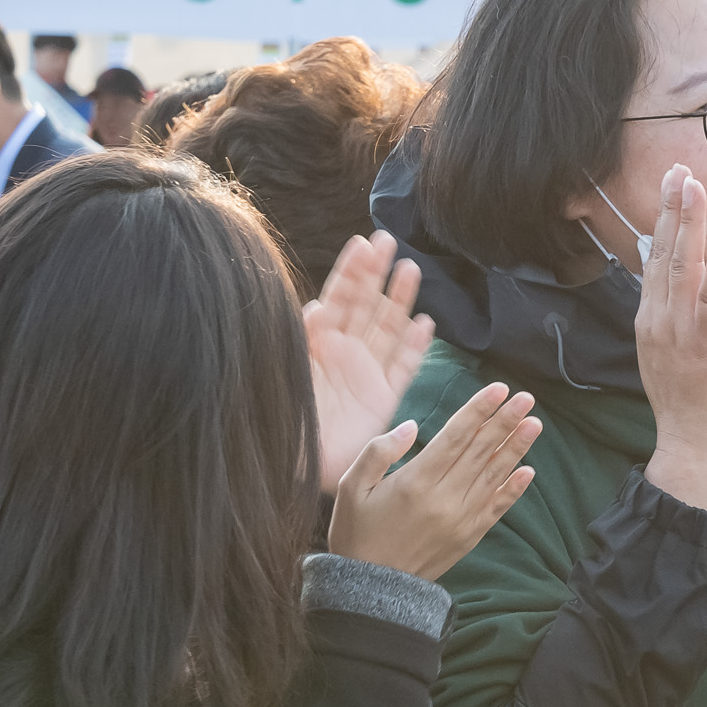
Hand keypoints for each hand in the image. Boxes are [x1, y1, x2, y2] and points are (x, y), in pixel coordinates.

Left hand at [305, 232, 434, 492]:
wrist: (292, 466)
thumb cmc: (280, 417)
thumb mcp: (285, 371)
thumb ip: (301, 339)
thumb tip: (318, 306)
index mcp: (316, 343)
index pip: (338, 297)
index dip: (351, 271)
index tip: (362, 242)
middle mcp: (342, 353)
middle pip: (365, 304)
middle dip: (376, 272)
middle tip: (388, 240)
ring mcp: (364, 375)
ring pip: (387, 328)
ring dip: (399, 299)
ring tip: (410, 269)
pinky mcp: (382, 400)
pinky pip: (403, 367)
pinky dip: (415, 346)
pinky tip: (426, 323)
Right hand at [325, 384, 540, 581]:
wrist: (372, 591)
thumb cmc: (356, 534)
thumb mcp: (350, 488)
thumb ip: (378, 453)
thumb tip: (412, 427)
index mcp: (415, 482)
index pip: (456, 436)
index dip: (479, 411)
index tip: (499, 389)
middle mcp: (444, 498)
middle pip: (481, 451)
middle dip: (505, 421)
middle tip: (526, 397)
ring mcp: (461, 519)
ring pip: (494, 476)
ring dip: (516, 448)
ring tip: (535, 423)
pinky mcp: (469, 537)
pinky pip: (497, 508)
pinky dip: (513, 489)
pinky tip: (529, 471)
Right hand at [636, 166, 706, 510]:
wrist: (692, 448)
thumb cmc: (691, 406)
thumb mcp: (672, 355)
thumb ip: (674, 320)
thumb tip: (682, 294)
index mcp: (651, 321)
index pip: (655, 260)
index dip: (664, 221)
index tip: (671, 187)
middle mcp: (659, 320)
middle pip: (665, 253)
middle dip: (673, 208)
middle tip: (679, 168)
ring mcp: (680, 332)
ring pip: (684, 266)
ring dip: (691, 223)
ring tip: (694, 185)